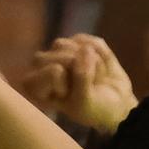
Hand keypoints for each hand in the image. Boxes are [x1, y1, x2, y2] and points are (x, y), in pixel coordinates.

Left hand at [17, 34, 137, 133]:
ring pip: (75, 46)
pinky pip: (94, 43)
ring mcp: (59, 49)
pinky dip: (104, 56)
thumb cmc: (92, 108)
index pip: (53, 72)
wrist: (114, 103)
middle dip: (82, 72)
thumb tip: (87, 49)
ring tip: (93, 79)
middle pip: (62, 56)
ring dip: (93, 65)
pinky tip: (100, 68)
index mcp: (33, 84)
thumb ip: (81, 77)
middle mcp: (41, 64)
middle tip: (86, 87)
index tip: (70, 98)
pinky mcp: (79, 40)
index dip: (69, 85)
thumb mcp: (83, 102)